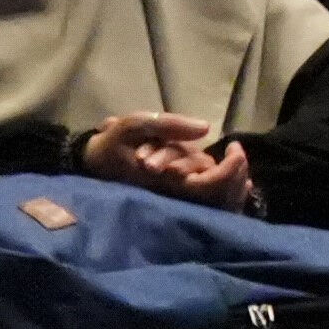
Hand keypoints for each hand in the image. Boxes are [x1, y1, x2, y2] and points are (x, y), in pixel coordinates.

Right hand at [72, 112, 251, 207]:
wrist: (93, 162)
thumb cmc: (114, 143)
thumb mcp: (137, 125)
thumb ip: (170, 125)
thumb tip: (205, 128)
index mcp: (165, 183)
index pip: (209, 186)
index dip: (229, 169)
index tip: (235, 148)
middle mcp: (173, 198)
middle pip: (220, 197)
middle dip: (235, 173)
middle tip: (236, 151)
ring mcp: (175, 201)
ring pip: (217, 202)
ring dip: (233, 180)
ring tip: (235, 158)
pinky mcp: (175, 201)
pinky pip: (208, 202)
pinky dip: (225, 189)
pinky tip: (232, 173)